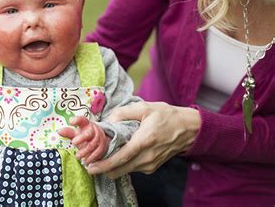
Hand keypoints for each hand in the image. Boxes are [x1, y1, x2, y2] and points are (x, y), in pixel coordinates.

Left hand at [59, 116, 109, 164]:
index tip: (70, 121)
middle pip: (88, 133)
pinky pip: (98, 152)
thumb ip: (68, 132)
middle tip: (73, 143)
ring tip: (77, 157)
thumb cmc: (83, 135)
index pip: (82, 120)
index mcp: (86, 124)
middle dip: (81, 138)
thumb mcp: (76, 133)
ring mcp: (99, 137)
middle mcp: (93, 129)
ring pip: (92, 144)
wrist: (99, 140)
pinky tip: (85, 162)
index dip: (77, 120)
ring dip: (85, 151)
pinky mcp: (102, 145)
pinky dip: (91, 157)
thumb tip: (58, 132)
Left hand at [86, 101, 200, 178]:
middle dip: (102, 168)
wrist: (189, 129)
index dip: (104, 164)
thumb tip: (107, 120)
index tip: (90, 166)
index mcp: (144, 141)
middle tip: (88, 162)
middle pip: (119, 170)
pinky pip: (132, 168)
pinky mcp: (152, 167)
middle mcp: (147, 157)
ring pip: (124, 170)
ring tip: (101, 155)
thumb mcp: (145, 107)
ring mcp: (150, 164)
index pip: (120, 158)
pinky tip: (117, 153)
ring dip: (112, 166)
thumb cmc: (167, 116)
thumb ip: (123, 113)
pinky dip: (122, 164)